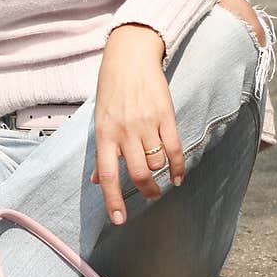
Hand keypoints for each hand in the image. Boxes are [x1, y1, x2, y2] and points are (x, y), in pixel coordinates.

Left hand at [90, 23, 184, 224]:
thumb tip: (98, 181)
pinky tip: (178, 177)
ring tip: (160, 177)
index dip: (113, 200)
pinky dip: (178, 167)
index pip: (108, 176)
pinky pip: (174, 149)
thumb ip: (102, 151)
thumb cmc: (111, 89)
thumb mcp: (99, 119)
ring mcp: (146, 124)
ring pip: (157, 164)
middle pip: (138, 174)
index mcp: (104, 134)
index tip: (119, 220)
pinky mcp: (166, 116)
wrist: (130, 56)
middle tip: (150, 196)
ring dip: (160, 176)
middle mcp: (124, 131)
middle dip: (146, 191)